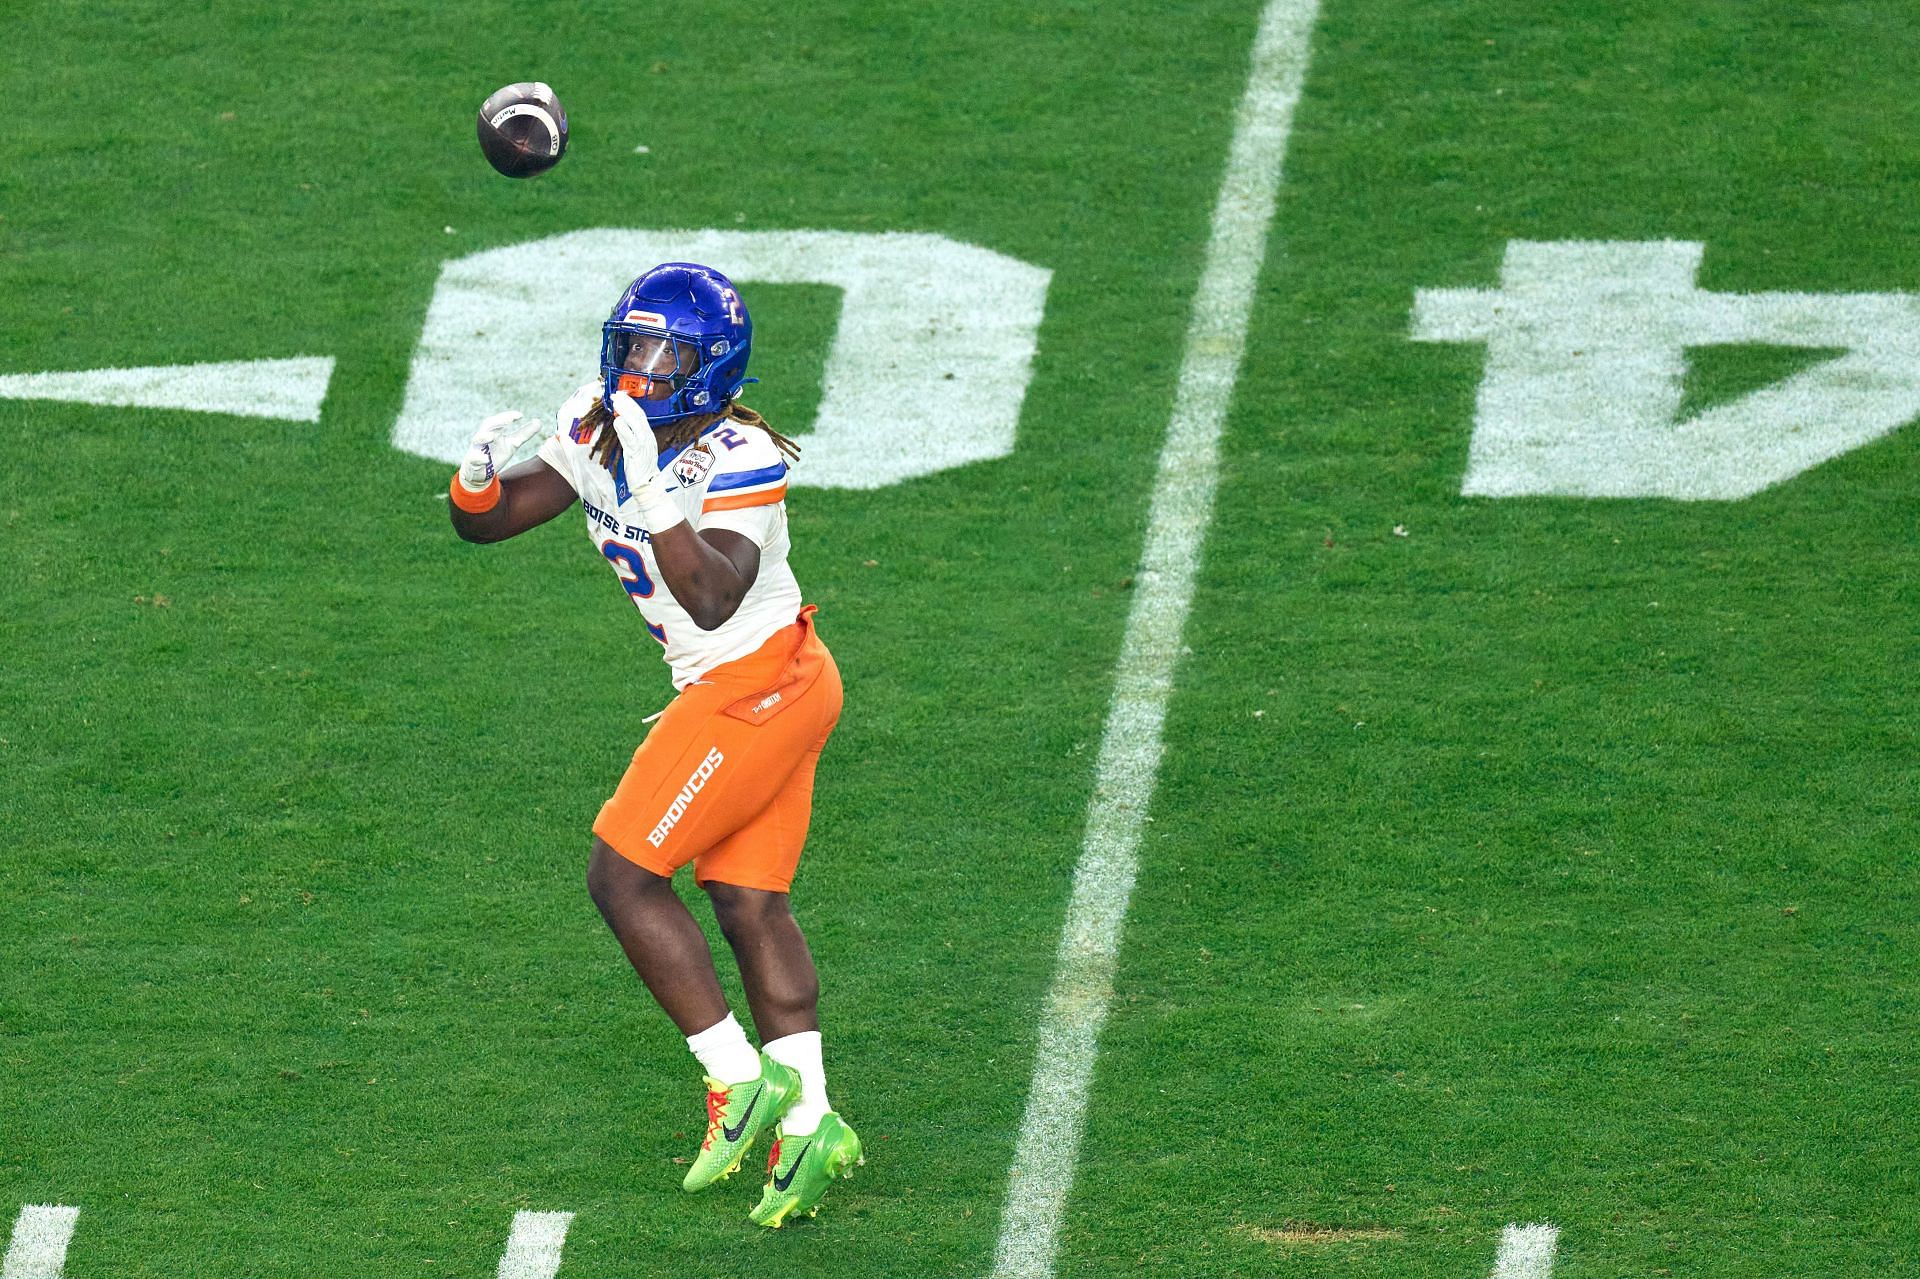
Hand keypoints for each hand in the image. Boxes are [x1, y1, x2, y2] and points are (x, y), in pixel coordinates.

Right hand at [458, 410, 542, 491]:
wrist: (481, 472)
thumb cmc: (497, 453)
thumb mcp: (512, 444)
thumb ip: (524, 433)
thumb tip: (539, 421)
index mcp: (494, 431)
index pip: (500, 420)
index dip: (508, 416)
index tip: (520, 416)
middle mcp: (484, 437)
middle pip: (488, 425)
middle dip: (498, 422)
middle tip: (509, 420)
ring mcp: (477, 448)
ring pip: (477, 439)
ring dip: (484, 437)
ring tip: (492, 436)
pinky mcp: (473, 461)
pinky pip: (474, 459)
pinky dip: (479, 459)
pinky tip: (485, 460)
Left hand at [608, 392, 686, 532]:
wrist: (648, 486)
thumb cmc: (640, 468)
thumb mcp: (636, 448)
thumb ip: (629, 435)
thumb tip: (621, 422)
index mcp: (648, 436)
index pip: (640, 416)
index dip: (631, 404)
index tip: (621, 395)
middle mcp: (647, 438)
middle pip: (638, 416)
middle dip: (627, 403)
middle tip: (617, 394)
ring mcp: (643, 446)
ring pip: (636, 424)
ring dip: (625, 412)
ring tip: (616, 402)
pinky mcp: (637, 455)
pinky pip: (630, 440)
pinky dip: (624, 430)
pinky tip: (618, 421)